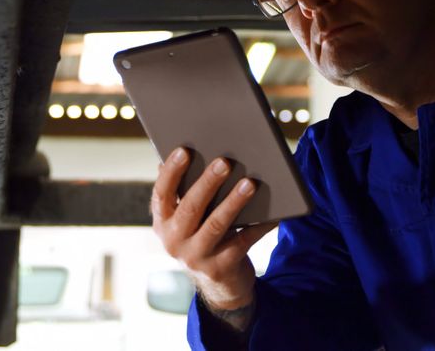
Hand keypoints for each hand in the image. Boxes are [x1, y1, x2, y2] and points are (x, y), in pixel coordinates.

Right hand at [151, 147, 275, 310]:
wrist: (219, 284)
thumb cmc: (205, 236)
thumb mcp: (189, 220)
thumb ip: (186, 193)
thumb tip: (192, 153)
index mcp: (163, 223)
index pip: (162, 194)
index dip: (171, 172)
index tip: (184, 150)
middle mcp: (173, 241)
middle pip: (191, 207)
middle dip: (208, 183)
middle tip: (225, 161)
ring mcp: (196, 257)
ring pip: (217, 224)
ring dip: (234, 202)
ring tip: (250, 183)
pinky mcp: (220, 268)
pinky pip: (243, 241)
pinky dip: (259, 226)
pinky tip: (273, 213)